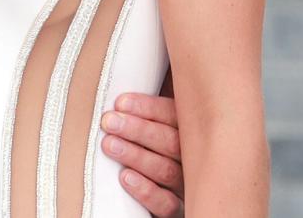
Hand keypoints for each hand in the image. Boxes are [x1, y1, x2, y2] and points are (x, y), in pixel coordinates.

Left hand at [101, 93, 183, 216]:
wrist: (167, 191)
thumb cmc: (159, 149)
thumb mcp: (160, 128)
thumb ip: (150, 114)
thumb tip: (118, 95)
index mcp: (190, 133)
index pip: (175, 116)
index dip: (148, 108)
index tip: (120, 102)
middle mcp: (193, 159)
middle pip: (171, 142)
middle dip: (138, 130)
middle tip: (109, 122)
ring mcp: (188, 186)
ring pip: (166, 170)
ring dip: (136, 156)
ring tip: (109, 145)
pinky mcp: (180, 210)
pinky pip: (167, 204)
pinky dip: (147, 191)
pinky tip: (126, 178)